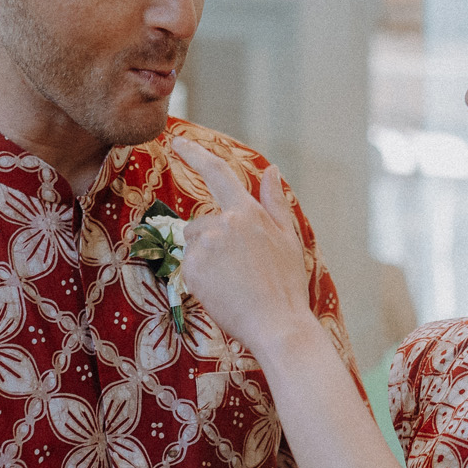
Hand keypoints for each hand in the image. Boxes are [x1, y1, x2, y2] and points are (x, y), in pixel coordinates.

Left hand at [170, 137, 316, 356]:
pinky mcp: (191, 269)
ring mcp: (204, 247)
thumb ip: (274, 202)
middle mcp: (223, 224)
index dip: (196, 154)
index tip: (178, 142)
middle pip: (200, 222)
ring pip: (192, 245)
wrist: (277, 325)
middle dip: (211, 240)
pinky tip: (221, 291)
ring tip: (232, 282)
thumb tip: (271, 170)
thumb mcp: (288, 238)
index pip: (217, 173)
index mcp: (248, 212)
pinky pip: (186, 266)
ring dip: (204, 259)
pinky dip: (198, 277)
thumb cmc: (287, 285)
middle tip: (238, 270)